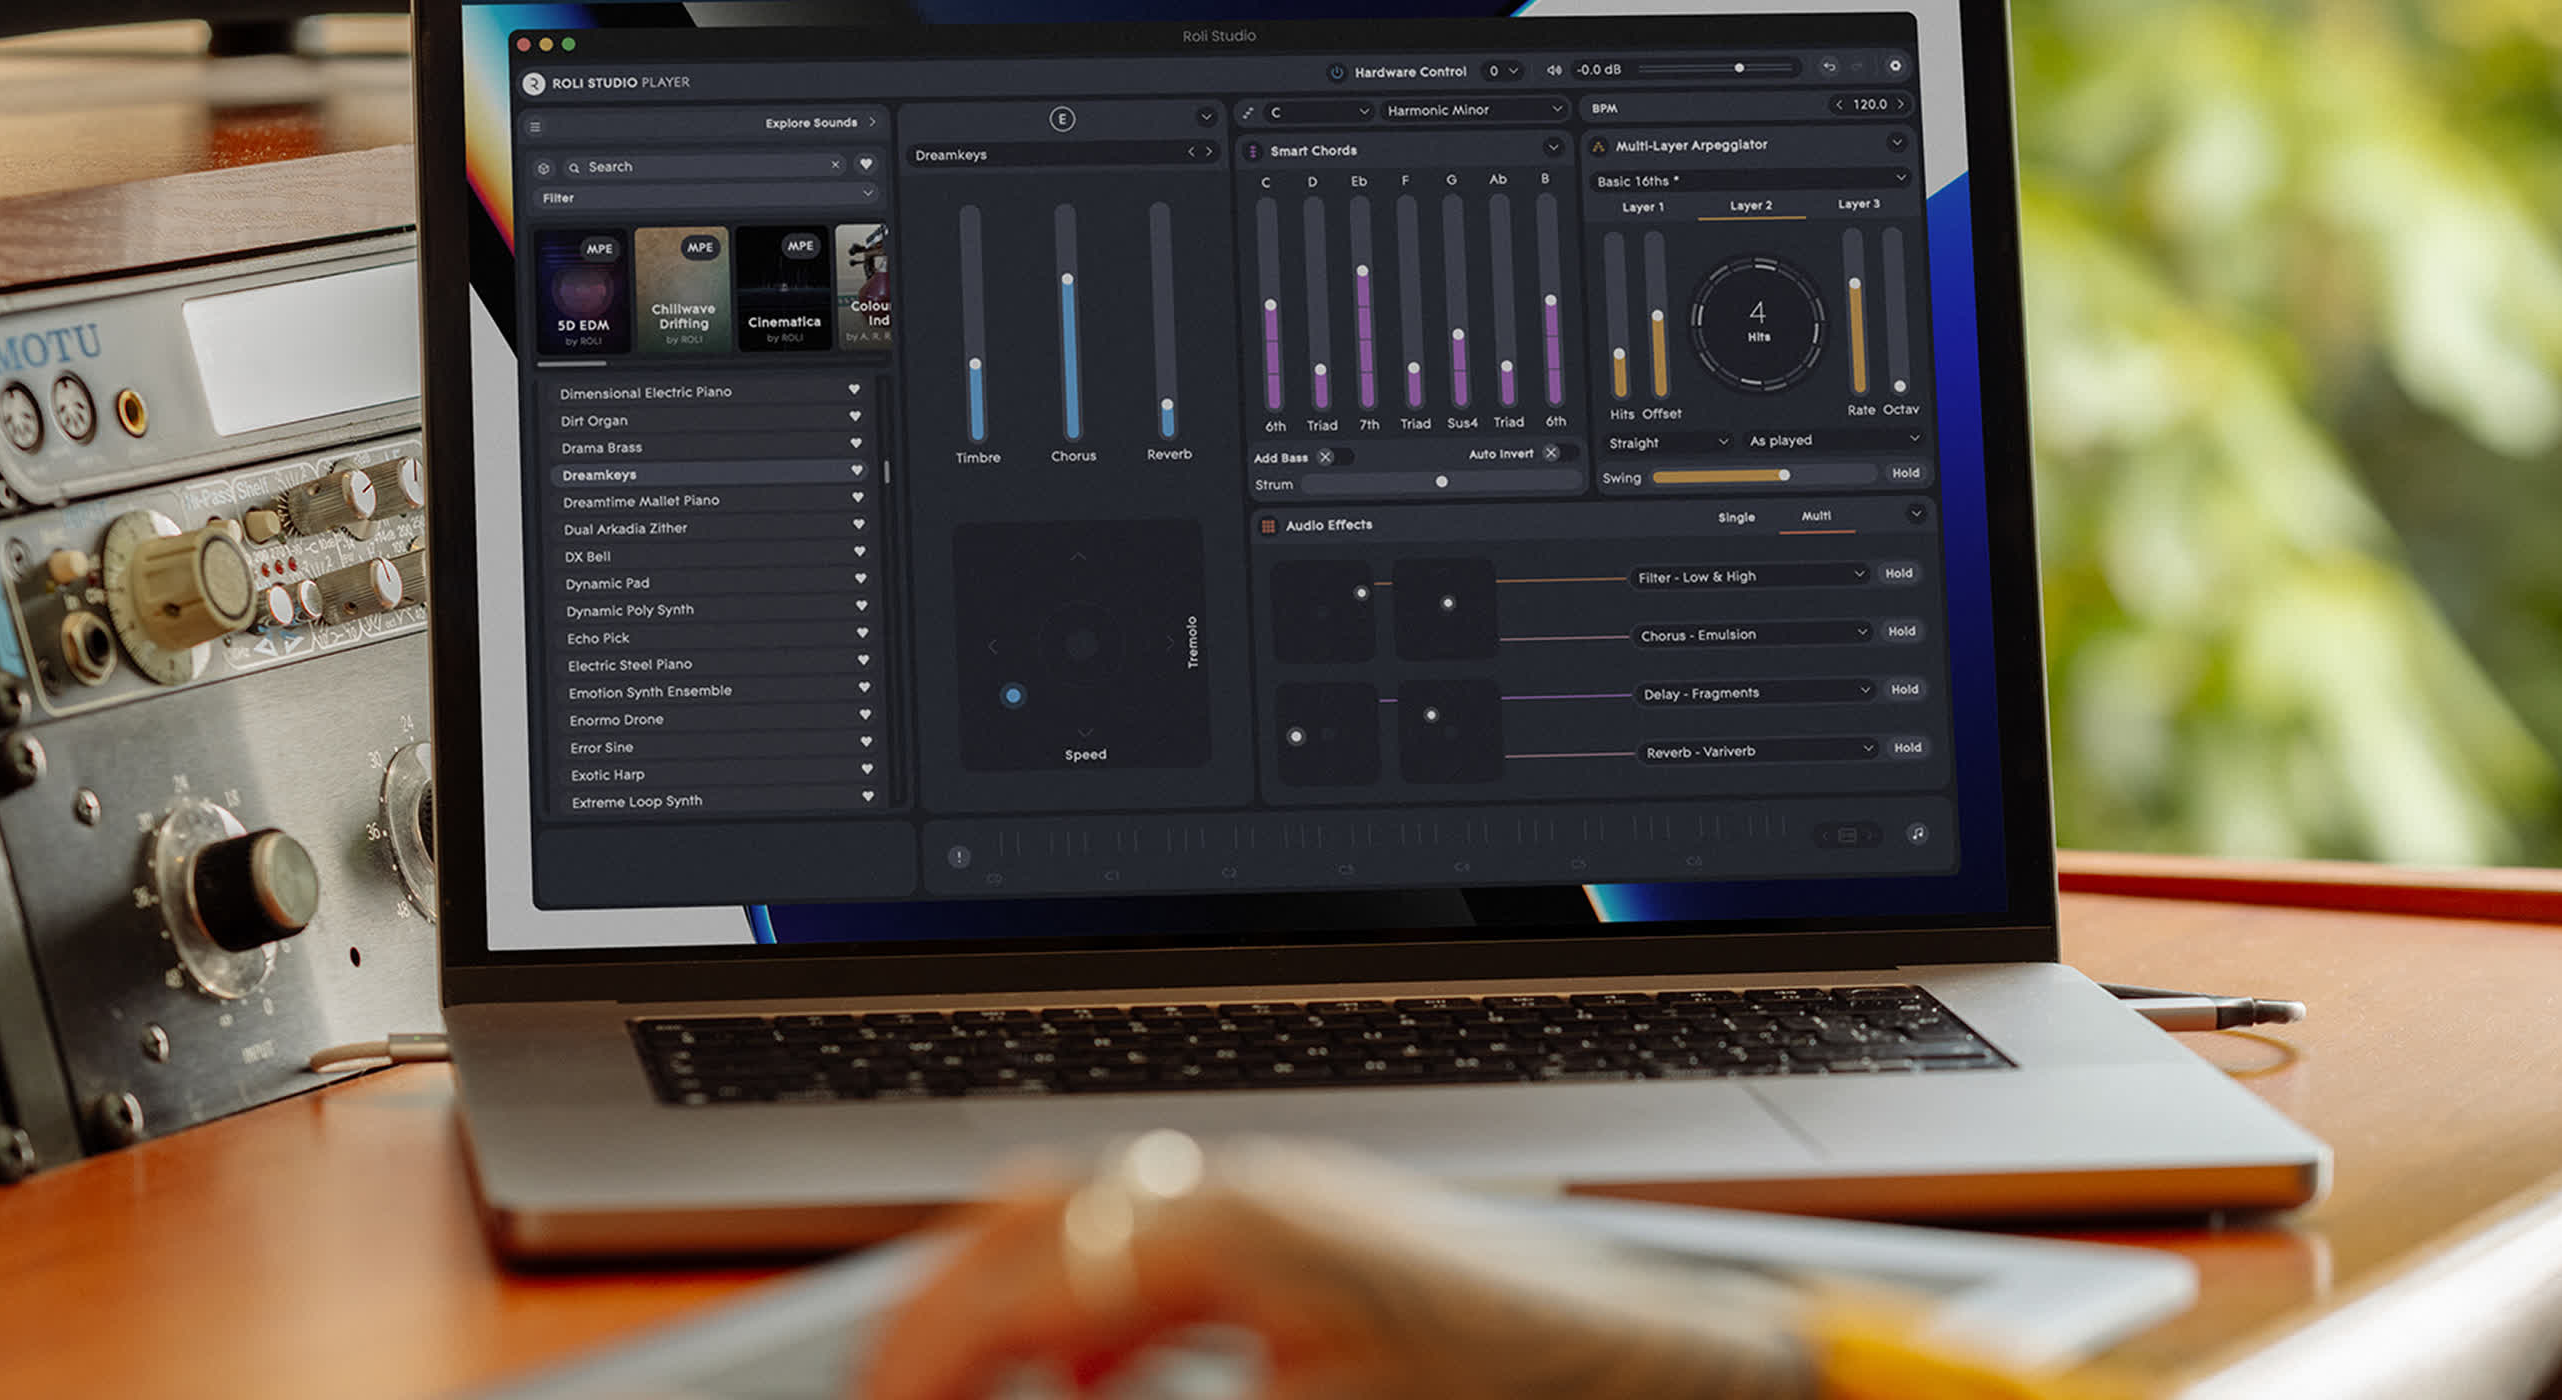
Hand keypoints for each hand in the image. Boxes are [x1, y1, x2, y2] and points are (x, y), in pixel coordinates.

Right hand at [858, 1134, 1814, 1399]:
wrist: (1662, 1374)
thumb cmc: (1515, 1397)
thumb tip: (1040, 1397)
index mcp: (1226, 1223)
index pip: (1013, 1278)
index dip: (924, 1360)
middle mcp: (1250, 1184)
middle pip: (1033, 1222)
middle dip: (947, 1318)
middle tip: (899, 1396)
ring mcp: (1290, 1199)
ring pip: (1095, 1222)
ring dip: (1020, 1308)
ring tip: (974, 1393)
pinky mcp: (1327, 1235)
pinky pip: (1170, 1242)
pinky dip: (1104, 1310)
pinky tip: (1104, 1383)